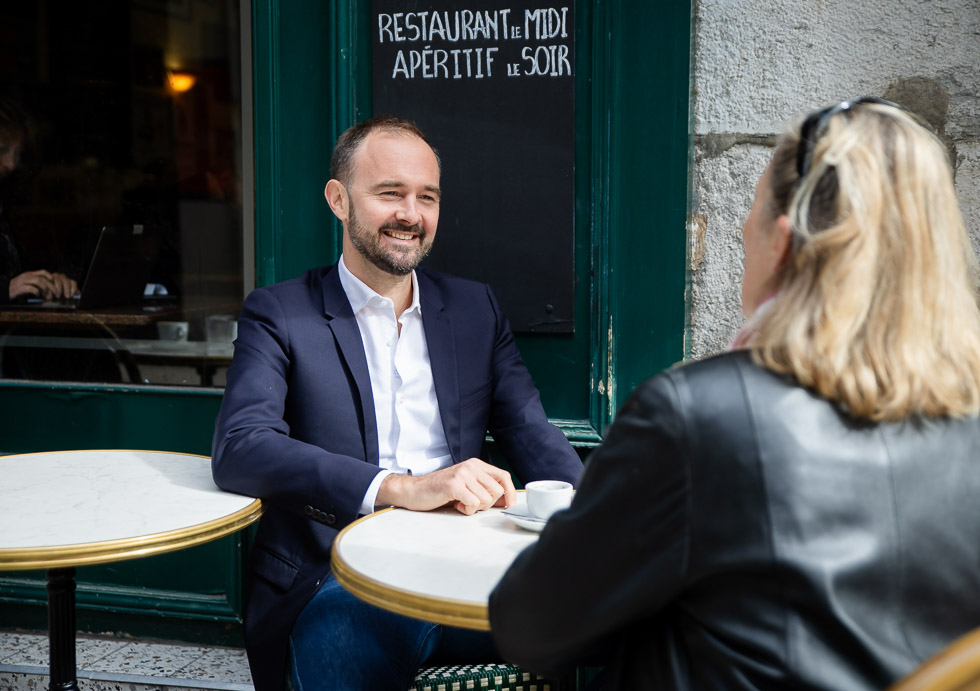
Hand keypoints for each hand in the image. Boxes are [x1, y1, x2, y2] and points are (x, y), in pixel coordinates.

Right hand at [8, 270, 77, 300]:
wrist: (4, 290)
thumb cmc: (18, 289)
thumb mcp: (28, 284)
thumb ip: (37, 284)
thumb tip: (50, 290)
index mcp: (30, 274)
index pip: (43, 272)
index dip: (51, 277)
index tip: (56, 285)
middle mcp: (27, 276)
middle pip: (43, 279)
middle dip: (52, 287)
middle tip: (57, 295)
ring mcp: (23, 281)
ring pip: (39, 281)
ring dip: (46, 290)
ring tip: (48, 297)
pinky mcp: (19, 288)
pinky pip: (30, 288)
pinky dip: (36, 292)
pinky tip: (38, 296)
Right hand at [377, 458, 516, 514]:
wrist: (413, 491)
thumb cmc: (439, 491)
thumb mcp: (466, 486)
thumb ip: (485, 489)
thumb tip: (507, 500)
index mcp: (476, 464)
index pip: (504, 476)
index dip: (510, 492)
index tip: (510, 505)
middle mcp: (471, 466)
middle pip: (497, 490)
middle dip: (488, 504)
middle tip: (471, 503)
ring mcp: (462, 474)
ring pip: (486, 499)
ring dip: (474, 508)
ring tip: (460, 502)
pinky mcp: (454, 485)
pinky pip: (473, 504)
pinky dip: (466, 510)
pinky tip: (455, 504)